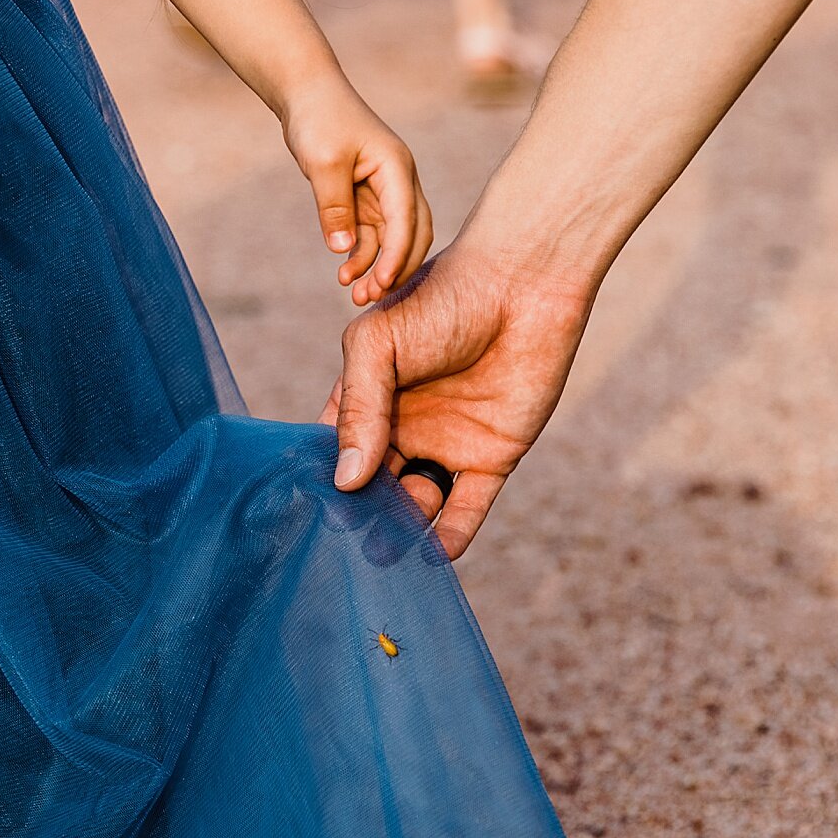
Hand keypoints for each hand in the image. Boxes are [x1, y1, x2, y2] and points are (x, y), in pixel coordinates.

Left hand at [280, 78, 433, 304]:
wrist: (307, 95)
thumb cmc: (318, 120)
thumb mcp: (323, 163)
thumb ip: (334, 207)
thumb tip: (342, 249)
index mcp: (397, 168)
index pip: (407, 220)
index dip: (397, 256)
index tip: (381, 284)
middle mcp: (399, 182)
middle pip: (413, 235)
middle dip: (396, 269)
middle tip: (370, 297)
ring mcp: (385, 191)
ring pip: (392, 239)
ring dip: (377, 267)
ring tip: (353, 294)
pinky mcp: (366, 198)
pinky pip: (372, 234)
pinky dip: (362, 254)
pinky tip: (345, 272)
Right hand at [320, 238, 594, 558]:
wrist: (525, 282)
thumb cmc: (442, 298)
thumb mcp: (377, 345)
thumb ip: (359, 410)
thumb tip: (347, 480)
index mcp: (367, 398)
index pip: (336, 450)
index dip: (325, 479)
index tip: (312, 510)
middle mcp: (403, 427)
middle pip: (374, 486)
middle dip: (362, 514)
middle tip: (348, 541)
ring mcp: (446, 444)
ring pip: (416, 503)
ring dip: (401, 531)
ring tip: (386, 550)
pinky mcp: (493, 458)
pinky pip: (468, 507)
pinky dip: (452, 535)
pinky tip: (435, 555)